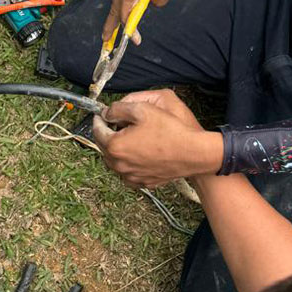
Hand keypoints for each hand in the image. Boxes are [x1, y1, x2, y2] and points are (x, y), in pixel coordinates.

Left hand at [92, 89, 223, 187]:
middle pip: (105, 147)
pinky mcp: (143, 182)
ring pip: (115, 161)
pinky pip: (129, 172)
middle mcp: (119, 165)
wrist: (193, 153)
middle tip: (117, 124)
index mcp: (116, 146)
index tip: (102, 114)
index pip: (97, 130)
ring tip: (129, 138)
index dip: (99, 119)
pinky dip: (129, 163)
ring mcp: (131, 176)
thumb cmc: (170, 131)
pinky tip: (139, 153)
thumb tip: (107, 112)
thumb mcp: (142, 109)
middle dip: (108, 134)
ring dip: (118, 149)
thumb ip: (119, 108)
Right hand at [103, 0, 184, 42]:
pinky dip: (122, 1)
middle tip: (105, 40)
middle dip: (110, 26)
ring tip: (112, 27)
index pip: (125, 15)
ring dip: (115, 14)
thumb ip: (159, 0)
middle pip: (114, 9)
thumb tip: (152, 3)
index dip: (129, 30)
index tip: (135, 40)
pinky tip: (127, 4)